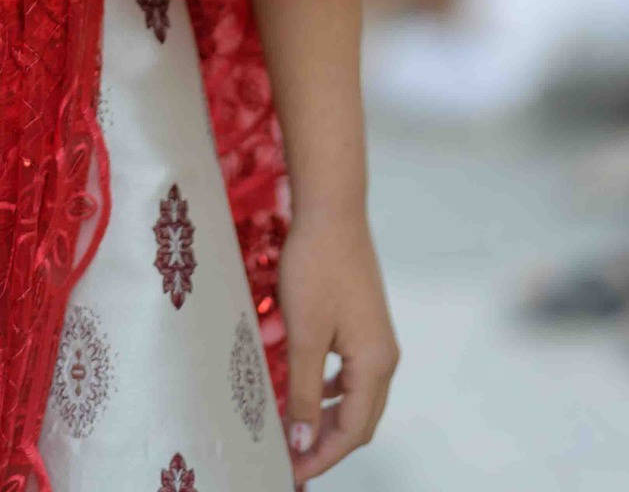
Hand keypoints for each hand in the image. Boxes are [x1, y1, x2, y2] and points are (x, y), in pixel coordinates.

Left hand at [275, 202, 399, 482]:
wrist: (332, 210)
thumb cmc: (316, 266)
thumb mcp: (304, 333)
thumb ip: (303, 390)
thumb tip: (301, 439)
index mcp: (375, 364)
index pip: (353, 431)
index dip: (322, 455)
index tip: (292, 472)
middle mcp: (384, 357)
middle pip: (360, 420)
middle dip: (327, 444)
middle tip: (292, 460)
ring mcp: (378, 339)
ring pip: (357, 398)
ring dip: (329, 419)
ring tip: (296, 432)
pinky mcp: (365, 324)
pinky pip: (353, 374)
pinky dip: (332, 392)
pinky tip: (310, 390)